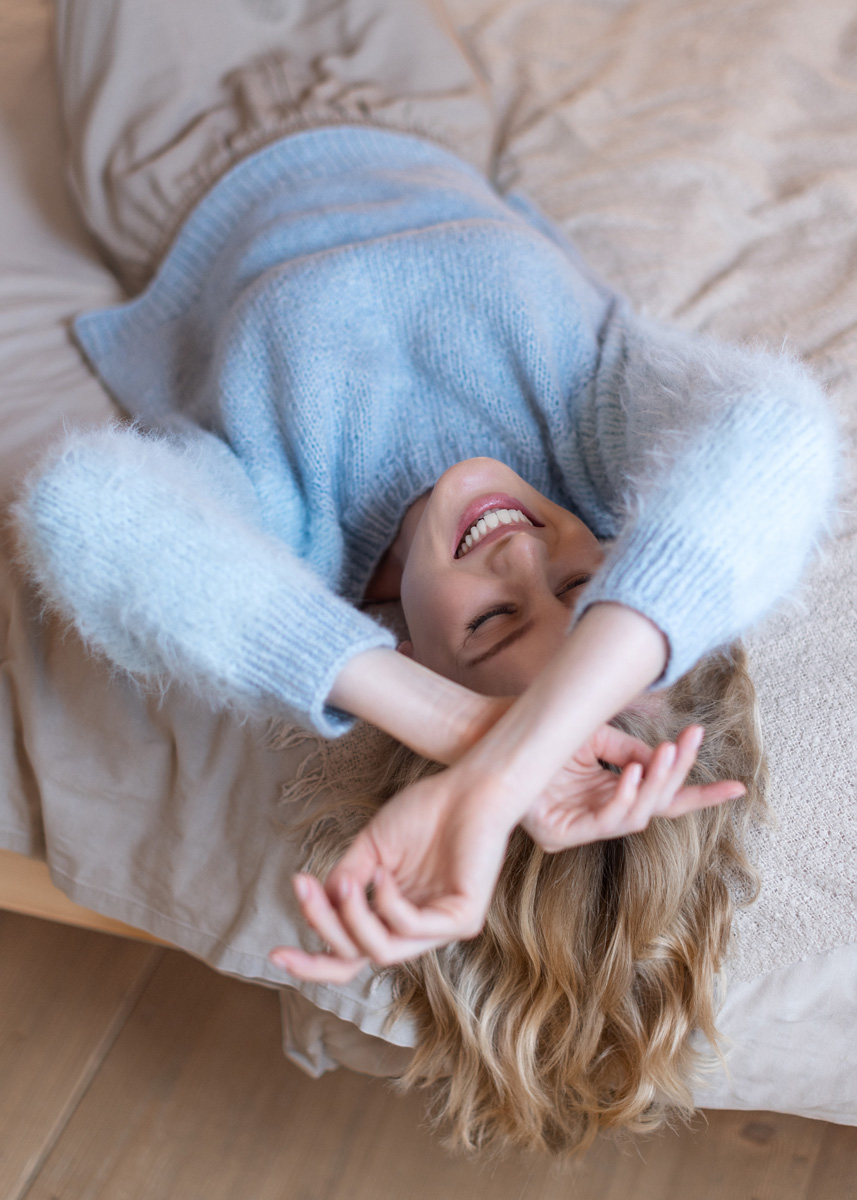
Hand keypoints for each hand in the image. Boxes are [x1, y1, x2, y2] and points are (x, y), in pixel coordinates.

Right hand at [268, 760, 516, 982]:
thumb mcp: (371, 850)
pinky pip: (411, 927)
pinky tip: (382, 874)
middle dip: (324, 928)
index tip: (275, 956)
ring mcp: (440, 929)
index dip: (312, 962)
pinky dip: (388, 904)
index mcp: (393, 917)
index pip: (349, 954)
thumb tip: (322, 906)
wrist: (469, 788)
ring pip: (383, 951)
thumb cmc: (425, 813)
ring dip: (354, 917)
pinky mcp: (462, 919)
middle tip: (304, 889)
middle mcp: (416, 930)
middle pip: (358, 957)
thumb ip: (347, 880)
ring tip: (348, 880)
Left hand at [522, 723, 745, 851]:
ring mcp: (577, 827)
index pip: (663, 801)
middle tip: (691, 741)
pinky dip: (625, 797)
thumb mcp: (595, 736)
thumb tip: (668, 755)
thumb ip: (630, 750)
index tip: (739, 788)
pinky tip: (634, 771)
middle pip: (656, 807)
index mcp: (608, 794)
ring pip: (636, 816)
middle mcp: (596, 814)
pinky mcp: (557, 833)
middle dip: (680, 776)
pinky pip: (603, 821)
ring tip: (667, 750)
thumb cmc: (540, 733)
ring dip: (655, 783)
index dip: (700, 795)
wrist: (492, 731)